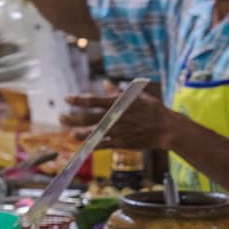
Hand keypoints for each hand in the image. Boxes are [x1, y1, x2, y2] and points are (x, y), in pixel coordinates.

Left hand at [61, 87, 175, 149]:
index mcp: (119, 103)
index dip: (78, 100)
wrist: (167, 128)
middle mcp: (116, 117)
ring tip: (70, 132)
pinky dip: (92, 145)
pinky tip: (83, 145)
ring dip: (79, 133)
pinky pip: (103, 145)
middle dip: (72, 118)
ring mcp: (118, 131)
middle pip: (88, 118)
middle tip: (61, 117)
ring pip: (93, 133)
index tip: (67, 99)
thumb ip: (118, 92)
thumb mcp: (137, 96)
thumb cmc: (153, 110)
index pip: (93, 100)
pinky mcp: (122, 143)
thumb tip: (105, 83)